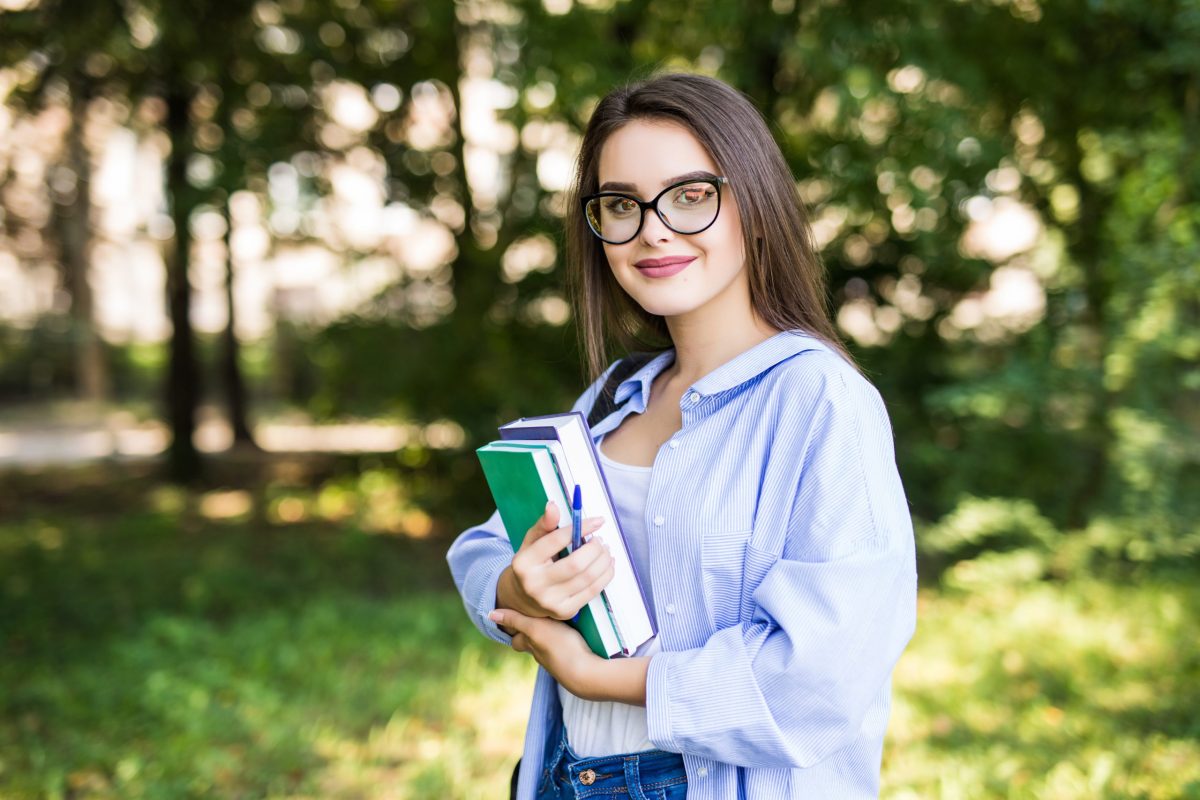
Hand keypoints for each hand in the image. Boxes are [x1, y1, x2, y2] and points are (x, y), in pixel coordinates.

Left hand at [489, 607, 650, 704]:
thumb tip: (490, 614)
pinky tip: (574, 634)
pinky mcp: (575, 661)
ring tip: (556, 623)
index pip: (517, 639)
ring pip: (548, 648)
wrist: (587, 674)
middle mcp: (543, 655)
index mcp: (532, 645)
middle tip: (535, 620)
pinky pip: (565, 651)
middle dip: (530, 634)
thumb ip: (516, 620)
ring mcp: (559, 660)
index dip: (515, 629)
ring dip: (549, 637)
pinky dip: (565, 642)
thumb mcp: (536, 629)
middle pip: (531, 645)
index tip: (515, 618)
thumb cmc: (561, 648)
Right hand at [497, 501, 613, 620]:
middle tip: (600, 540)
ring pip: (587, 578)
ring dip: (603, 561)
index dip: (581, 528)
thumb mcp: (531, 542)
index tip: (598, 521)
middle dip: (595, 549)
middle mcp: (534, 584)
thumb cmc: (531, 565)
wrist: (520, 599)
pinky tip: (607, 565)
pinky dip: (605, 576)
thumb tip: (554, 505)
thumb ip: (544, 525)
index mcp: (524, 563)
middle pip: (576, 564)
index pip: (556, 541)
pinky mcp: (564, 612)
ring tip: (605, 550)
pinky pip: (592, 592)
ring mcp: (550, 601)